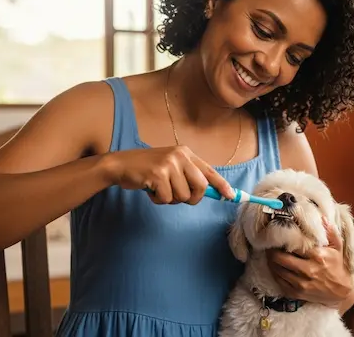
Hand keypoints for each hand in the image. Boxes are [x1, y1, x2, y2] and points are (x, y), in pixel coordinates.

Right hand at [100, 146, 234, 204]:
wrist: (121, 165)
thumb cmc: (148, 170)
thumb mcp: (171, 166)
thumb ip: (188, 176)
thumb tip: (210, 192)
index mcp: (186, 153)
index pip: (209, 171)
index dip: (222, 185)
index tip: (232, 196)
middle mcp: (180, 156)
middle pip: (200, 187)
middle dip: (192, 198)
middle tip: (179, 197)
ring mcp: (169, 164)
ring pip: (182, 196)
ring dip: (170, 199)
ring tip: (158, 189)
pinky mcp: (158, 174)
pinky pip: (166, 198)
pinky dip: (158, 200)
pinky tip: (150, 190)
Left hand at [266, 217, 353, 307]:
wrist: (341, 292)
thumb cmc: (337, 266)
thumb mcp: (338, 247)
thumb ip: (330, 231)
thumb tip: (321, 218)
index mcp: (318, 256)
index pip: (293, 245)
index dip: (283, 240)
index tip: (279, 235)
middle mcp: (308, 270)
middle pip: (280, 258)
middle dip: (272, 250)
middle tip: (270, 245)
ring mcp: (301, 283)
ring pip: (277, 269)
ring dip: (271, 261)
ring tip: (270, 254)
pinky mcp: (296, 293)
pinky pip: (279, 281)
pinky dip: (274, 272)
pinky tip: (275, 266)